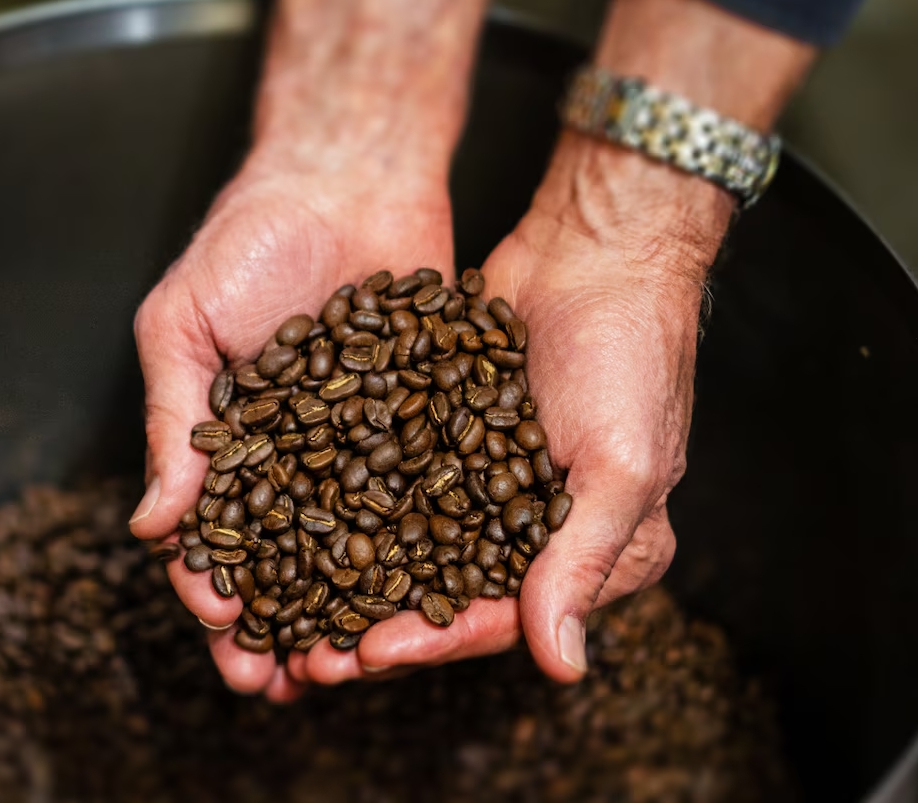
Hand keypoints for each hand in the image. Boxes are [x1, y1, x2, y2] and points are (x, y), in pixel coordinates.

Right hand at [130, 158, 454, 699]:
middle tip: (283, 681)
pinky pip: (419, 498)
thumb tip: (151, 524)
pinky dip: (415, 552)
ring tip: (348, 663)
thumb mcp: (185, 322)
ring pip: (351, 548)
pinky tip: (420, 597)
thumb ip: (171, 421)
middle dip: (278, 625)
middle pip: (282, 561)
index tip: (222, 628)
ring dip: (344, 611)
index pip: (210, 534)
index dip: (210, 588)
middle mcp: (292, 455)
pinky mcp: (422, 425)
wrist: (350, 172)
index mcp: (225, 441)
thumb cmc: (251, 236)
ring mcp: (358, 445)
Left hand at [306, 140, 733, 683]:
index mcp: (598, 554)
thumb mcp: (621, 464)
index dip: (434, 641)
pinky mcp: (449, 441)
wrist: (595, 249)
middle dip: (379, 627)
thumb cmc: (629, 355)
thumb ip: (582, 561)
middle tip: (308, 656)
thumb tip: (562, 667)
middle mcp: (539, 532)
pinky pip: (396, 487)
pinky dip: (352, 510)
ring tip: (289, 610)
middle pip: (449, 597)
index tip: (367, 653)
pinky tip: (297, 528)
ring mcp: (490, 486)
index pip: (506, 617)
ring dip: (355, 583)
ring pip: (413, 551)